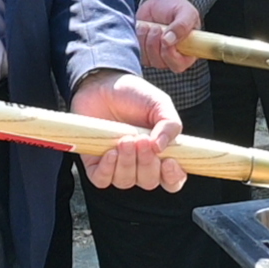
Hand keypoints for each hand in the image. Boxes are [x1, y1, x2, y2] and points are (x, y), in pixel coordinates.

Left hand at [71, 69, 184, 191]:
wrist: (102, 85)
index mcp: (161, 153)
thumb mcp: (159, 104)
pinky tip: (110, 152)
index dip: (173, 176)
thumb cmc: (134, 95)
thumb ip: (170, 124)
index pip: (172, 179)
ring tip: (125, 140)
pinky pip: (102, 180)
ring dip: (127, 163)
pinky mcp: (96, 164)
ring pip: (126, 181)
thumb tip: (161, 147)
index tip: (169, 161)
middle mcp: (140, 164)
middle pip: (149, 181)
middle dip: (147, 164)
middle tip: (142, 140)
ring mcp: (118, 166)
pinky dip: (108, 169)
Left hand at [136, 0, 199, 72]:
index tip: (166, 40)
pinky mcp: (145, 52)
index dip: (171, 55)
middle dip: (156, 45)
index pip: (179, 65)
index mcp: (188, 51)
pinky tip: (144, 27)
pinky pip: (138, 53)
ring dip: (147, 40)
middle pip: (161, 63)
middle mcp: (173, 57)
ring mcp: (158, 56)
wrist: (159, 1)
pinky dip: (139, 39)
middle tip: (157, 28)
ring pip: (148, 59)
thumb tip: (169, 40)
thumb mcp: (185, 12)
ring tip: (151, 25)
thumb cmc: (176, 7)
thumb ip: (182, 25)